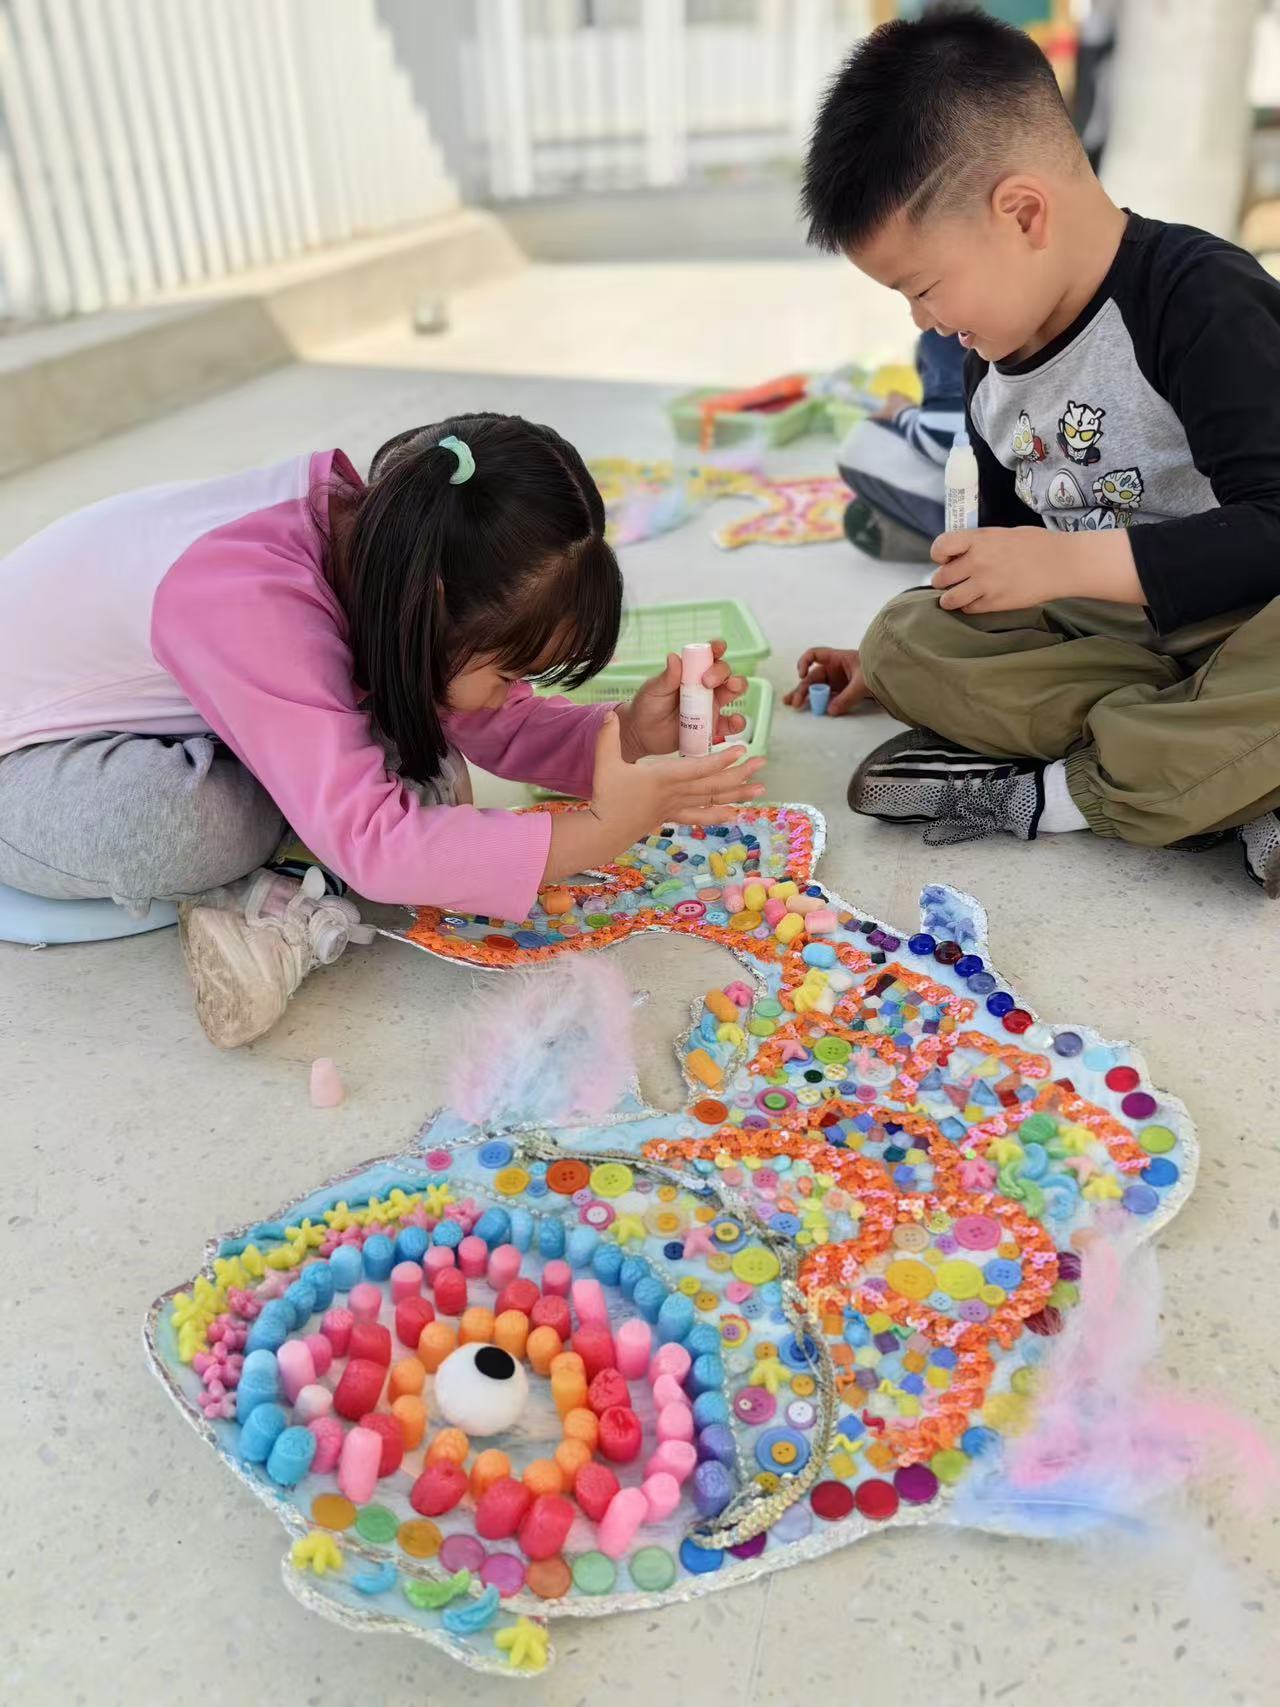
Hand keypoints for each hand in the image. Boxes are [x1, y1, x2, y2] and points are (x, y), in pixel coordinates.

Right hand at [544, 715, 763, 878]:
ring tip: (760, 789)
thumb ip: (607, 738)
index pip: (697, 768)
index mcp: (663, 778)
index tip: (742, 749)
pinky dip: (718, 814)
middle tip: (762, 763)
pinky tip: (735, 814)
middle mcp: (675, 794)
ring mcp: (676, 807)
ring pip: (712, 800)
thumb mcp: (604, 764)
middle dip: (740, 774)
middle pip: (713, 784)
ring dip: (737, 794)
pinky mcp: (673, 816)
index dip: (721, 760)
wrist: (604, 831)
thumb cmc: (605, 796)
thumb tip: (610, 715)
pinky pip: (700, 816)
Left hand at [617, 638, 746, 759]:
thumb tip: (674, 658)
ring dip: (738, 686)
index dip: (717, 649)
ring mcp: (711, 705)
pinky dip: (738, 722)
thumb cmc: (648, 706)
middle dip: (722, 671)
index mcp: (692, 672)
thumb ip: (667, 677)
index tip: (718, 648)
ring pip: (734, 691)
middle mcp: (706, 686)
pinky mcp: (713, 726)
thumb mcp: (654, 690)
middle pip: (725, 671)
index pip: (708, 656)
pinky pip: (731, 724)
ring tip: (731, 689)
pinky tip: (735, 721)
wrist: (643, 734)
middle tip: (707, 681)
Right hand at [783, 646, 872, 714]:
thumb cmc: (878, 671)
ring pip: (816, 688)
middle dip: (802, 689)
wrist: (892, 676)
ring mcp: (836, 681)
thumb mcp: (863, 683)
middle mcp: (833, 669)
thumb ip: (847, 697)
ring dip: (804, 696)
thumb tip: (830, 711)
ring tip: (791, 704)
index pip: (814, 654)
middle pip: (812, 677)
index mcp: (837, 658)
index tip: (802, 675)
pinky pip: (826, 696)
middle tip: (795, 702)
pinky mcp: (841, 691)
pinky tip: (808, 708)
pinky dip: (817, 702)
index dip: (804, 662)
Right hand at [873, 390, 915, 421]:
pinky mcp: (915, 403)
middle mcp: (901, 395)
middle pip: (898, 395)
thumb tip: (866, 417)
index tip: (888, 401)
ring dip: (903, 403)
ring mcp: (908, 398)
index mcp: (893, 395)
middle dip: (897, 400)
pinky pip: (911, 404)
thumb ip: (875, 415)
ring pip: (905, 399)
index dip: (889, 396)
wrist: (907, 416)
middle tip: (895, 407)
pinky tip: (908, 413)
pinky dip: (910, 407)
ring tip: (902, 410)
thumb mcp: (883, 415)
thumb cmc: (893, 413)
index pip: (891, 393)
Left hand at [930, 525, 1145, 613]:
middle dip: (944, 580)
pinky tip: (979, 600)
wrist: (1063, 563)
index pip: (940, 547)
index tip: (946, 558)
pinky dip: (970, 606)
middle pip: (940, 577)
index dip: (939, 554)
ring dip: (951, 598)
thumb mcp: (1003, 533)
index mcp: (979, 539)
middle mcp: (977, 562)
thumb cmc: (1037, 545)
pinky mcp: (994, 603)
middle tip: (953, 581)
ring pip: (948, 599)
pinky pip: (968, 609)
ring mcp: (984, 584)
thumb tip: (959, 553)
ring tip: (959, 595)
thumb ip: (979, 543)